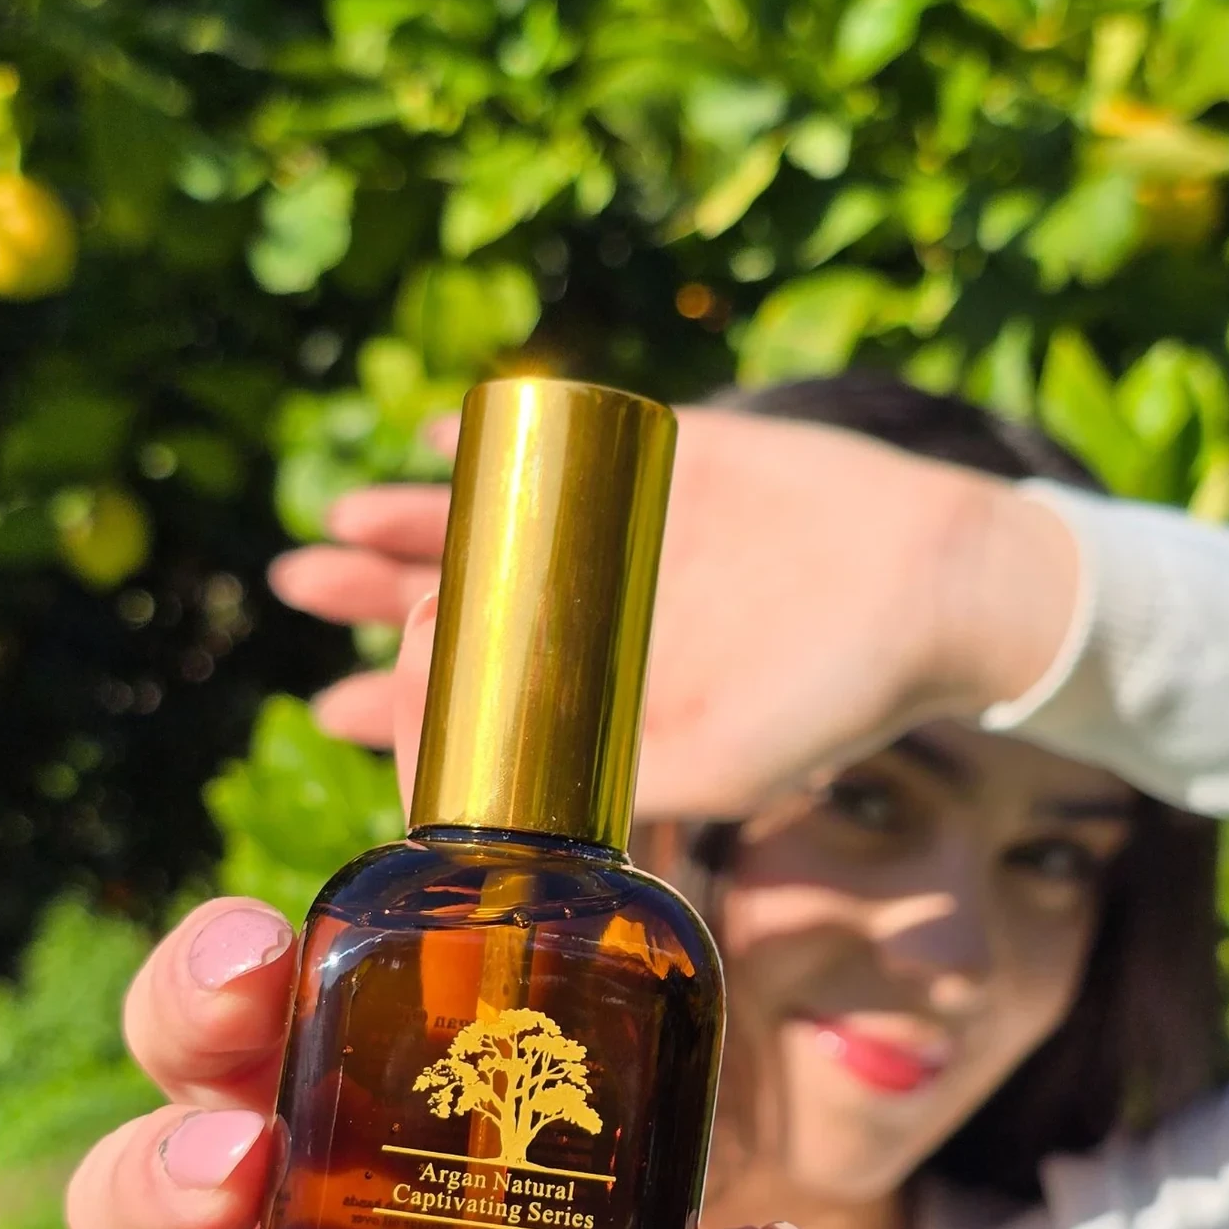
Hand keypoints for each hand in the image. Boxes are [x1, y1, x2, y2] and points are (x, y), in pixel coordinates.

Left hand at [269, 406, 1082, 820]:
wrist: (932, 585)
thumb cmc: (832, 697)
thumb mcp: (714, 763)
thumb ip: (615, 779)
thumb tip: (488, 793)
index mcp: (604, 693)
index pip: (482, 705)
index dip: (400, 708)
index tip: (333, 707)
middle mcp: (599, 615)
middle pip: (463, 606)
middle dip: (374, 600)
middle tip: (296, 587)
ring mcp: (622, 536)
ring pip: (490, 526)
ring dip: (406, 521)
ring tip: (332, 521)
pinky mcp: (657, 463)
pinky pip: (559, 440)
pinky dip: (492, 437)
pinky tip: (428, 435)